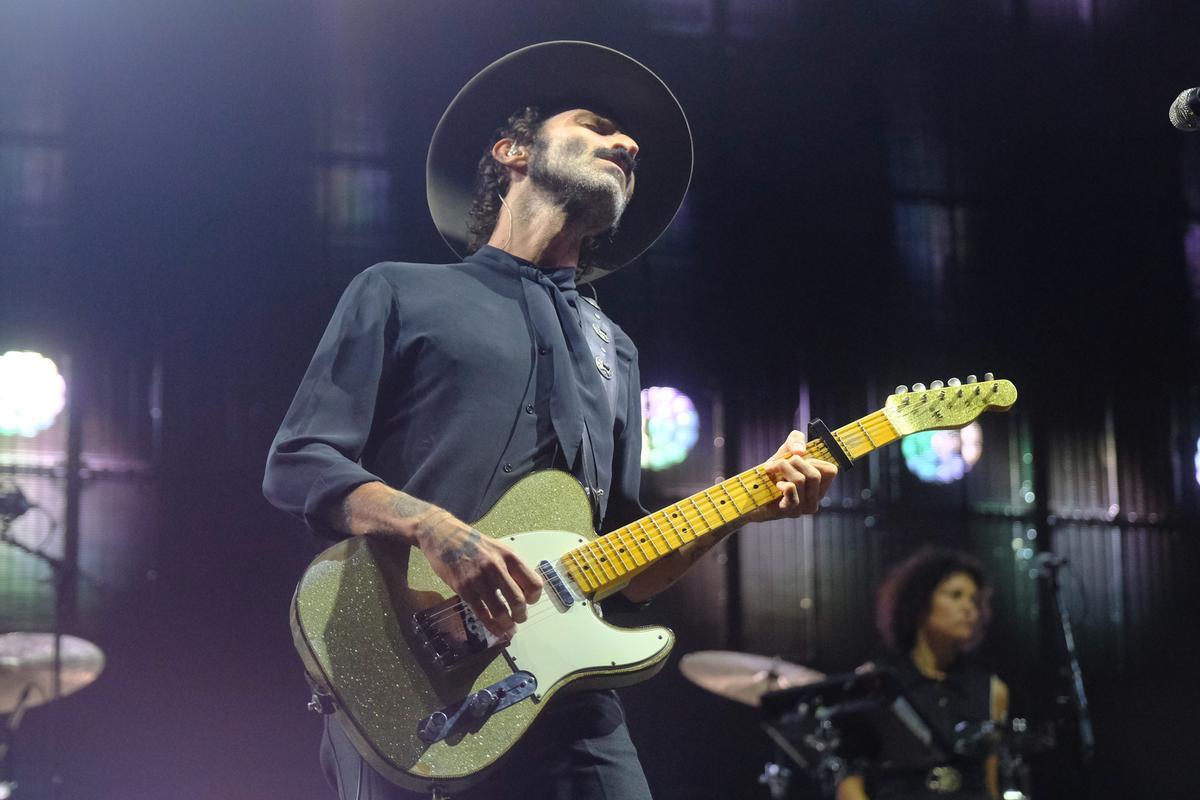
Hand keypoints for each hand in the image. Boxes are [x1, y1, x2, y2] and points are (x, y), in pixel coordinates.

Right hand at [413, 509, 542, 638]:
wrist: (445, 536)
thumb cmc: (474, 544)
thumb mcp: (499, 550)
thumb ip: (512, 568)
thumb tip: (524, 592)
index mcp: (510, 556)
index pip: (533, 583)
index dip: (534, 598)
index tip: (529, 602)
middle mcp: (496, 567)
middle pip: (519, 600)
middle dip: (521, 615)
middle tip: (519, 619)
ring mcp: (479, 578)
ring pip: (500, 610)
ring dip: (507, 624)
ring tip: (509, 628)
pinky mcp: (464, 588)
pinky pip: (481, 612)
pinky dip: (491, 625)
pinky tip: (496, 630)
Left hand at [749, 430, 837, 520]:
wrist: (751, 494)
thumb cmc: (772, 473)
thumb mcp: (785, 452)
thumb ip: (796, 440)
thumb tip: (800, 451)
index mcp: (819, 487)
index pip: (831, 471)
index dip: (814, 460)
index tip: (798, 460)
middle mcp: (814, 500)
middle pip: (815, 475)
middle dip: (795, 461)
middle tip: (780, 463)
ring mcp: (801, 508)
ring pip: (800, 480)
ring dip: (783, 468)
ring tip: (773, 470)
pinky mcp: (787, 511)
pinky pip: (791, 490)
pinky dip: (782, 482)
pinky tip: (777, 485)